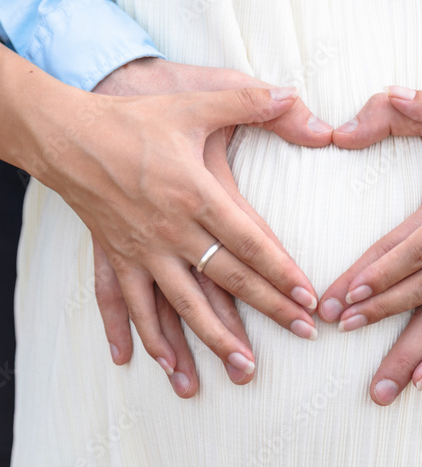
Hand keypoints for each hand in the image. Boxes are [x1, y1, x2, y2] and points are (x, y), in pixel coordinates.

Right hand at [88, 58, 334, 395]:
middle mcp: (170, 230)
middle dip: (268, 309)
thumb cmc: (134, 119)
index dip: (282, 272)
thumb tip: (296, 96)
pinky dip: (138, 334)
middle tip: (303, 334)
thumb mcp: (195, 102)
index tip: (308, 297)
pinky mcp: (116, 257)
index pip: (249, 242)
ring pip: (182, 305)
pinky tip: (148, 363)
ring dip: (213, 340)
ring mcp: (141, 249)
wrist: (67, 133)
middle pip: (227, 280)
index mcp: (195, 194)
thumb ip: (249, 101)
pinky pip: (127, 304)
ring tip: (241, 370)